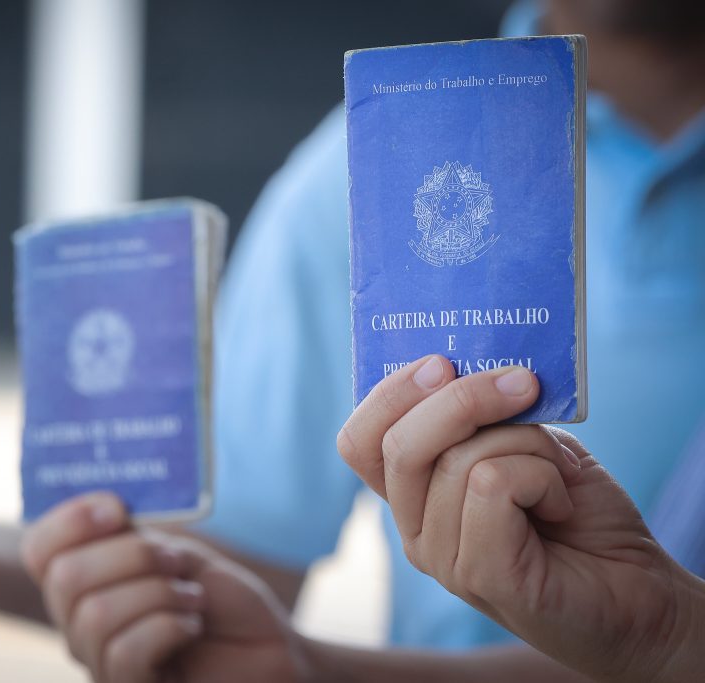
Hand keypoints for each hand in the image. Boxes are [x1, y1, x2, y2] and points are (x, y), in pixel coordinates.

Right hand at [22, 493, 308, 682]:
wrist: (268, 648)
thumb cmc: (221, 602)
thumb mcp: (174, 554)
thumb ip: (131, 537)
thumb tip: (105, 510)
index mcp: (87, 584)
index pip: (39, 550)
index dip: (69, 520)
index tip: (118, 508)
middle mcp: (81, 626)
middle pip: (65, 578)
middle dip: (132, 554)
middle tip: (176, 561)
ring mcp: (101, 664)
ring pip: (96, 615)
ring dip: (159, 593)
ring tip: (192, 598)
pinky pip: (125, 654)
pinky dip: (169, 627)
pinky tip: (192, 628)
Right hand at [337, 355, 704, 682]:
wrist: (640, 593)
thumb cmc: (580, 514)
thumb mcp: (526, 445)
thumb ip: (488, 418)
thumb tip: (471, 367)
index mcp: (413, 496)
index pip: (359, 442)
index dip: (389, 394)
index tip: (443, 361)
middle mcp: (413, 530)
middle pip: (398, 444)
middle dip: (462, 398)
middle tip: (523, 382)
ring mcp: (440, 558)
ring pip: (457, 459)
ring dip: (527, 444)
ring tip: (560, 474)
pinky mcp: (479, 574)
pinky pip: (492, 485)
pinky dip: (542, 477)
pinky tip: (561, 506)